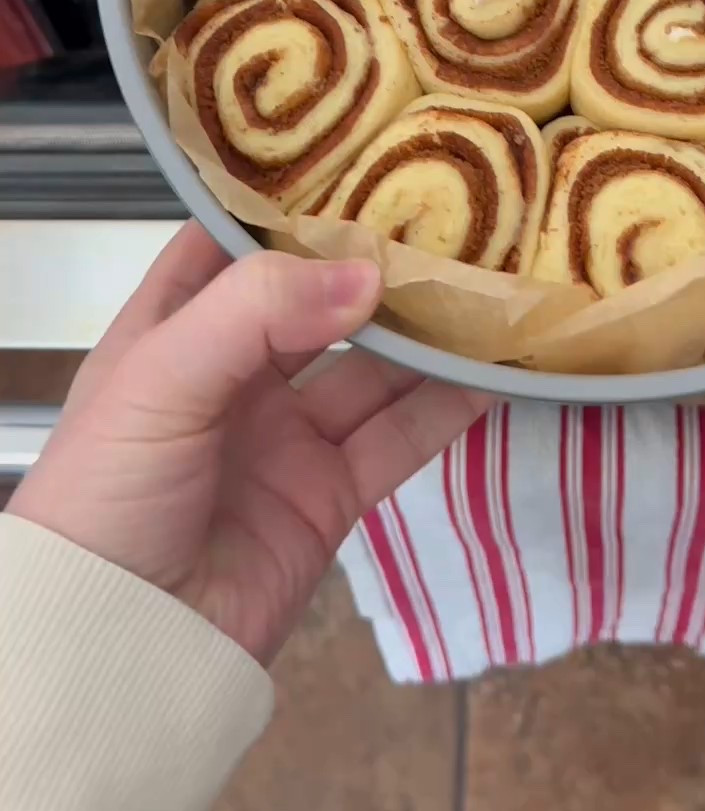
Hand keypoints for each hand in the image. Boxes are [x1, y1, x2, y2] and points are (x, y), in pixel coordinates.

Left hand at [10, 225, 487, 663]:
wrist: (116, 649)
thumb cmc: (108, 496)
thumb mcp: (161, 380)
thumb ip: (257, 312)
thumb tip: (367, 272)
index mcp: (172, 328)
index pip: (234, 242)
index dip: (292, 204)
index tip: (362, 161)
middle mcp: (233, 372)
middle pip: (319, 302)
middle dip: (378, 266)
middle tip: (451, 219)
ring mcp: (284, 435)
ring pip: (372, 367)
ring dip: (425, 334)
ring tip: (488, 286)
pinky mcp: (327, 496)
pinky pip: (397, 439)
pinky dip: (445, 407)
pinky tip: (491, 371)